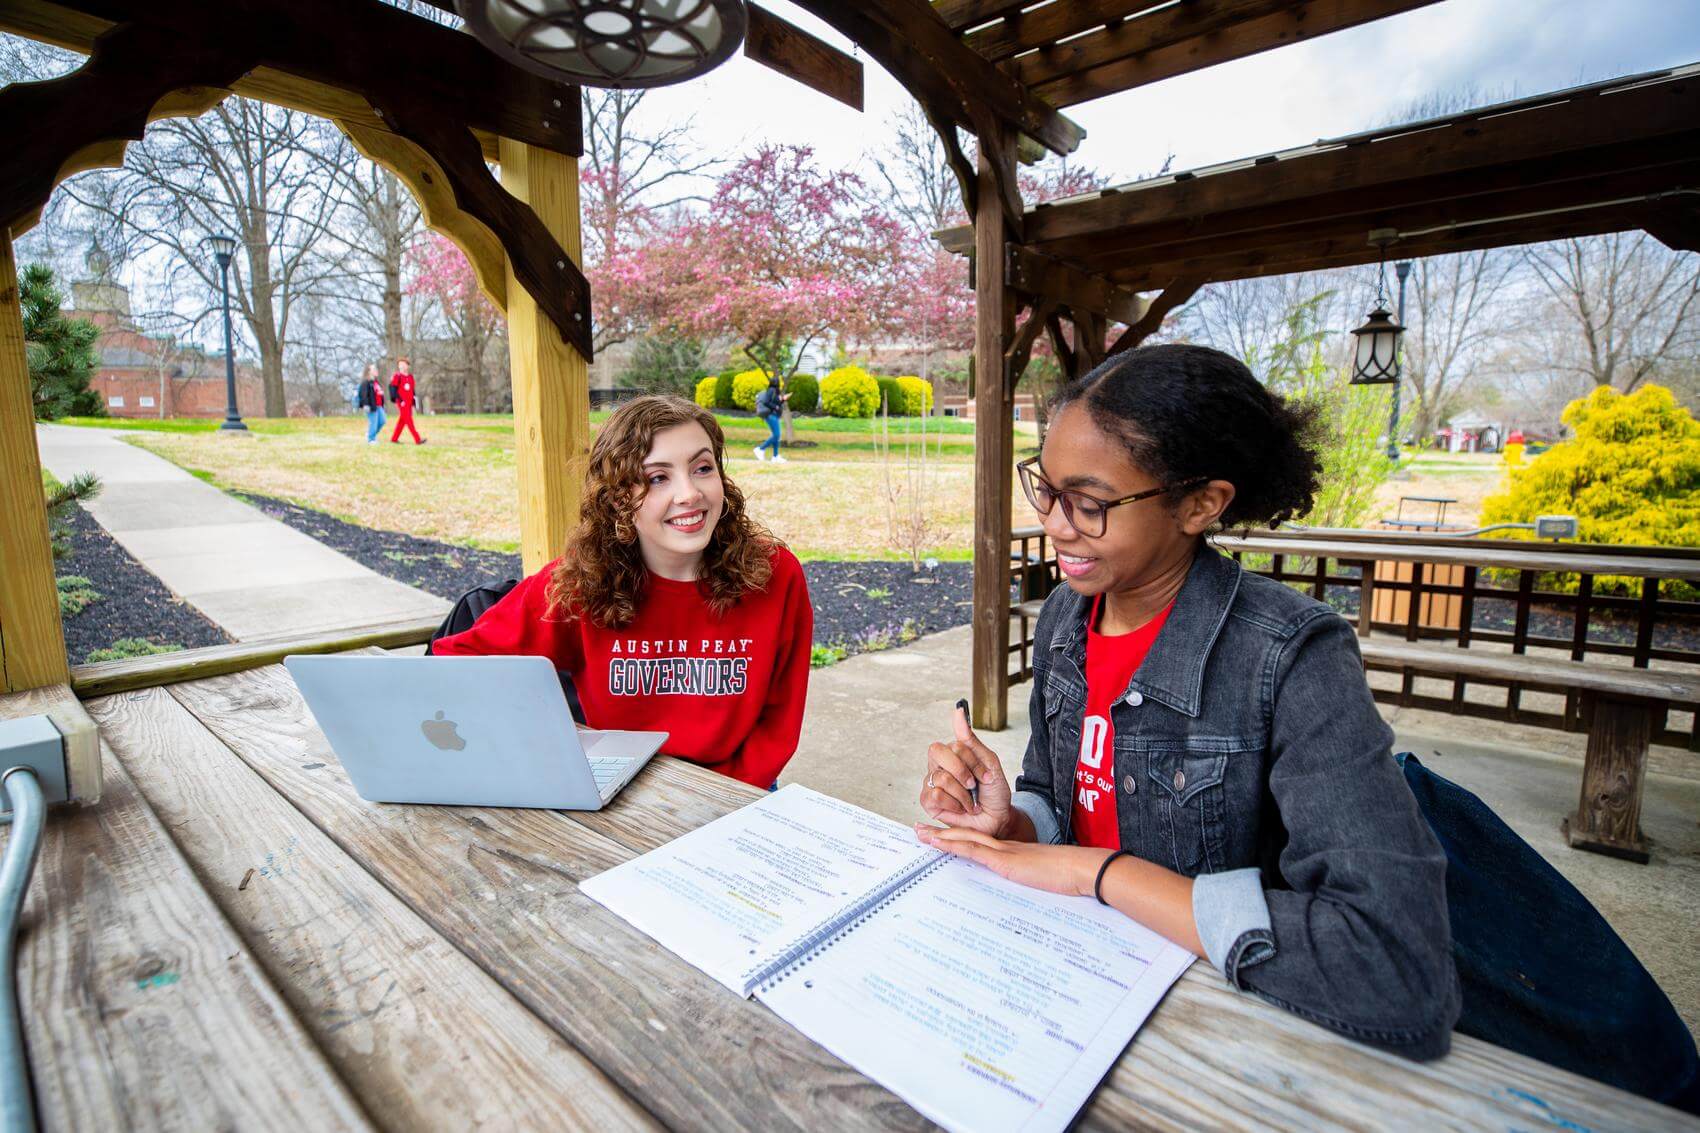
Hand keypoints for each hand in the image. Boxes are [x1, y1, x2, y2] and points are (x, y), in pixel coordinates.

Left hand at [914, 826, 1105, 897]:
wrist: (1082, 869)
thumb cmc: (1068, 877)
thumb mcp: (1042, 879)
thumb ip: (1029, 879)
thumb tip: (1024, 887)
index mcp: (1012, 852)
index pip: (978, 842)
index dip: (958, 837)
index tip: (940, 835)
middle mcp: (1004, 847)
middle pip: (966, 835)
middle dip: (941, 832)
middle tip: (918, 828)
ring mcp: (1004, 852)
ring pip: (965, 839)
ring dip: (940, 835)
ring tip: (919, 832)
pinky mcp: (1005, 861)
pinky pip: (974, 851)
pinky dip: (953, 845)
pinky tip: (938, 843)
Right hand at [920, 703, 1011, 836]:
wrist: (997, 820)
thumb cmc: (994, 793)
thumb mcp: (989, 763)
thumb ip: (970, 739)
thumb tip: (958, 711)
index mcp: (953, 754)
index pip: (954, 744)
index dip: (972, 761)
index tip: (986, 775)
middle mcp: (939, 765)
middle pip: (937, 751)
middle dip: (961, 771)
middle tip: (973, 785)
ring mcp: (931, 783)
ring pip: (941, 777)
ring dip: (963, 793)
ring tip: (971, 802)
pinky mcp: (928, 801)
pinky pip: (935, 795)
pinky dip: (955, 803)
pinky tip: (960, 808)